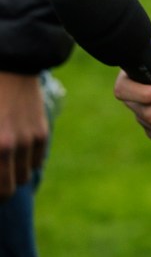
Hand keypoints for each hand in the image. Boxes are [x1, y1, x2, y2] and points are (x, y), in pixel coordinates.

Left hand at [0, 72, 48, 199]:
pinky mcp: (41, 132)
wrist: (11, 65)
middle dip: (0, 191)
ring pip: (23, 177)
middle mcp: (10, 146)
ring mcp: (28, 140)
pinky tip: (14, 153)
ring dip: (12, 176)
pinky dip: (25, 162)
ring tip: (2, 167)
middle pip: (8, 188)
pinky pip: (36, 161)